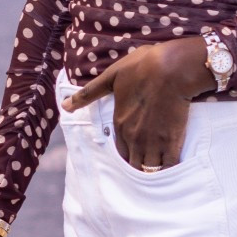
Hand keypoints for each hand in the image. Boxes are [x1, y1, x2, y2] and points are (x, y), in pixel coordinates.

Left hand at [61, 36, 213, 169]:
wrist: (171, 67)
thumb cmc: (141, 67)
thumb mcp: (110, 77)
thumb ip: (88, 94)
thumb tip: (64, 105)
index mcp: (120, 123)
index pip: (119, 152)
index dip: (126, 156)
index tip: (132, 155)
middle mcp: (134, 137)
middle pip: (135, 164)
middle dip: (139, 166)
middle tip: (146, 163)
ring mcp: (153, 141)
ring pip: (150, 168)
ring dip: (153, 169)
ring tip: (159, 167)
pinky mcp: (172, 140)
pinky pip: (169, 165)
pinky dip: (169, 168)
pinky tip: (172, 167)